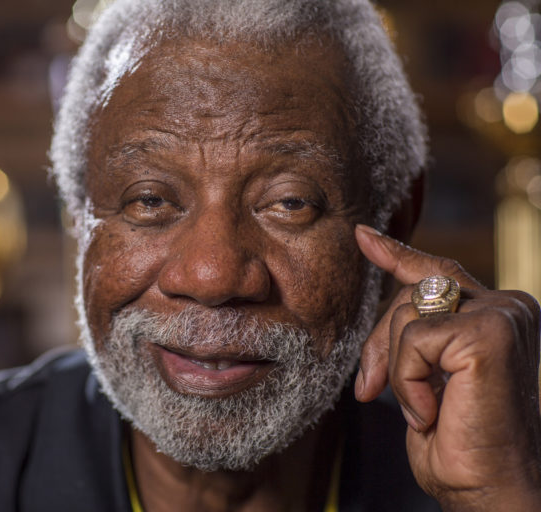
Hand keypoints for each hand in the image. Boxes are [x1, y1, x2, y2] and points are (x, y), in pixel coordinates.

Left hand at [354, 224, 540, 510]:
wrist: (489, 488)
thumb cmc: (458, 441)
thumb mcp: (425, 376)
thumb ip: (416, 335)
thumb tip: (391, 305)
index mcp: (494, 315)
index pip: (437, 271)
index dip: (395, 253)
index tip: (361, 236)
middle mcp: (506, 306)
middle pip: (408, 293)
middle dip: (379, 343)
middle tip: (370, 389)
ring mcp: (502, 315)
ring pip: (406, 314)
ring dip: (397, 370)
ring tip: (422, 410)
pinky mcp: (489, 332)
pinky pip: (413, 340)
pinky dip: (407, 380)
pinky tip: (431, 412)